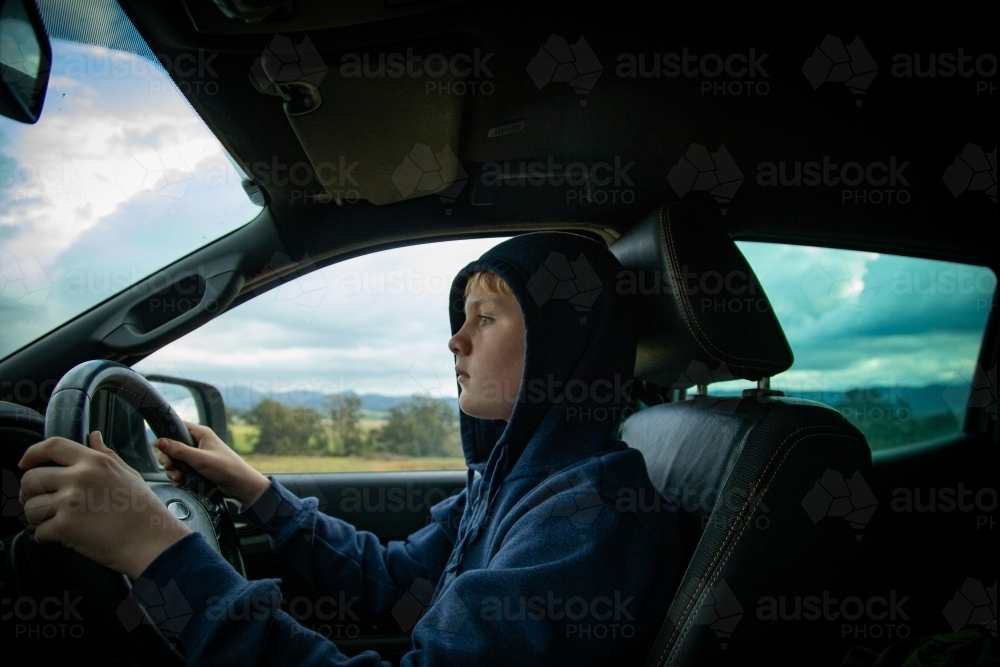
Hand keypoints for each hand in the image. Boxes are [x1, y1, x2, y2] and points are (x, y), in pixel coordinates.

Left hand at [18, 432, 190, 579]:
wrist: (152, 541)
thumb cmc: (144, 510)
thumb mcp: (128, 473)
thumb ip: (105, 454)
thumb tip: (93, 436)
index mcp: (94, 462)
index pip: (52, 447)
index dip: (32, 454)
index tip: (25, 463)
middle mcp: (79, 478)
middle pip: (31, 479)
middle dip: (31, 493)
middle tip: (42, 502)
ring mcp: (70, 503)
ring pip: (29, 507)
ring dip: (36, 517)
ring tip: (54, 521)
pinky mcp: (65, 527)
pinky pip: (38, 532)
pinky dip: (46, 537)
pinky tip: (62, 536)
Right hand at [155, 422, 269, 506]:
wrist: (240, 485)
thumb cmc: (225, 468)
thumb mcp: (200, 459)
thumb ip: (179, 450)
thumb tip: (158, 441)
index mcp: (200, 433)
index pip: (177, 427)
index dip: (166, 435)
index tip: (159, 447)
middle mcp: (198, 443)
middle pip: (173, 446)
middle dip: (168, 458)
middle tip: (170, 467)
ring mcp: (197, 456)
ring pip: (176, 460)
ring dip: (173, 470)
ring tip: (179, 479)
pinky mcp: (197, 468)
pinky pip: (181, 470)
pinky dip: (179, 476)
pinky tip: (181, 483)